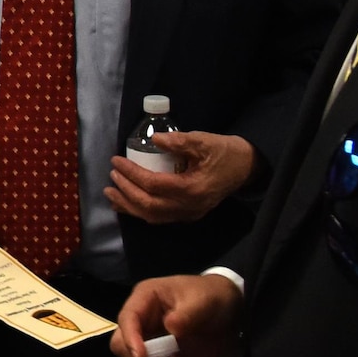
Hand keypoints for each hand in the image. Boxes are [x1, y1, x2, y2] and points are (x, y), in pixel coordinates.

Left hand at [105, 131, 254, 223]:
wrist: (246, 167)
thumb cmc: (224, 151)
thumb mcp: (203, 140)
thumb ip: (179, 141)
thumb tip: (154, 138)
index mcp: (192, 188)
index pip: (153, 184)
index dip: (131, 173)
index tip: (116, 161)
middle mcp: (189, 207)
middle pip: (149, 205)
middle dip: (126, 192)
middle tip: (111, 176)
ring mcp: (189, 214)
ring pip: (153, 216)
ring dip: (129, 206)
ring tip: (111, 194)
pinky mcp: (189, 215)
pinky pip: (161, 218)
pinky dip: (141, 212)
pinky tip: (128, 204)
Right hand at [111, 273, 242, 356]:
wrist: (229, 314)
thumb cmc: (211, 298)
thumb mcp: (203, 302)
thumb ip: (187, 314)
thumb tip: (170, 327)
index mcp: (145, 299)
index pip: (127, 318)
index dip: (130, 338)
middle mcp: (140, 320)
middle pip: (119, 343)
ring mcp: (147, 340)